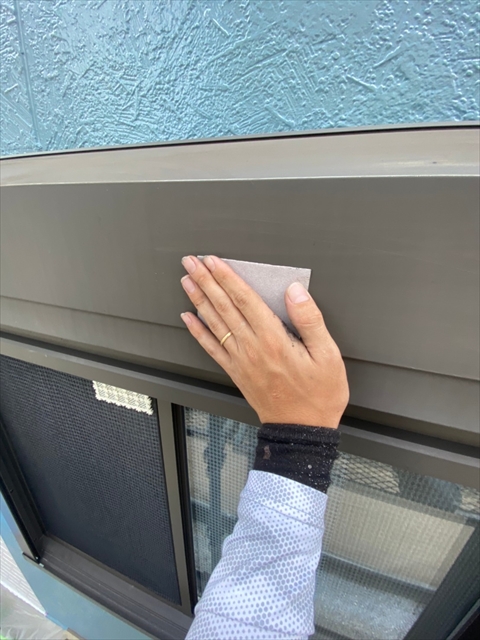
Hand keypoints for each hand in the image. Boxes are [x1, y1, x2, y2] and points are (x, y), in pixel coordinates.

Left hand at [180, 256, 348, 427]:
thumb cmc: (318, 396)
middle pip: (224, 307)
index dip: (227, 278)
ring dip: (199, 300)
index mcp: (274, 340)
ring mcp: (240, 361)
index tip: (214, 261)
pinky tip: (188, 318)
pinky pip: (211, 348)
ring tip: (187, 280)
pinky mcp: (236, 373)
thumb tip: (294, 291)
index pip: (245, 300)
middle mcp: (252, 348)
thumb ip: (310, 320)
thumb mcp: (328, 356)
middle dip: (206, 281)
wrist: (301, 432)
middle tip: (192, 262)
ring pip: (215, 324)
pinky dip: (198, 332)